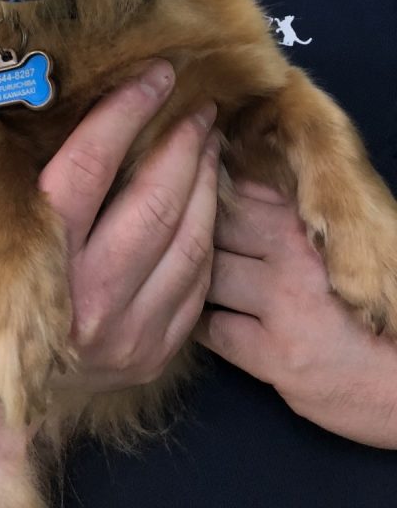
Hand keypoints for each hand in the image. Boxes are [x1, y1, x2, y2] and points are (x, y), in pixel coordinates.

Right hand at [0, 59, 219, 391]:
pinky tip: (206, 193)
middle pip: (153, 206)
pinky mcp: (155, 352)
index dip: (123, 115)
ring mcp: (128, 335)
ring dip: (204, 180)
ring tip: (206, 136)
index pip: (87, 171)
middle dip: (180, 144)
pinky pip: (197, 281)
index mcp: (33, 266)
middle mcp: (88, 306)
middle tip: (197, 101)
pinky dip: (207, 228)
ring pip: (187, 241)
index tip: (152, 75)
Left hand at [196, 180, 396, 448]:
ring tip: (179, 284)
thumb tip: (229, 180)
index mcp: (306, 218)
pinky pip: (211, 329)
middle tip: (171, 247)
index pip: (235, 191)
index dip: (201, 196)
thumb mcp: (330, 241)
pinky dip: (198, 324)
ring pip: (207, 275)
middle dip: (189, 236)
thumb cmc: (364, 304)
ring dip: (192, 280)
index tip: (184, 203)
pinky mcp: (274, 354)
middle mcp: (292, 253)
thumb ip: (282, 211)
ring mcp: (282, 304)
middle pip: (213, 228)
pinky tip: (195, 322)